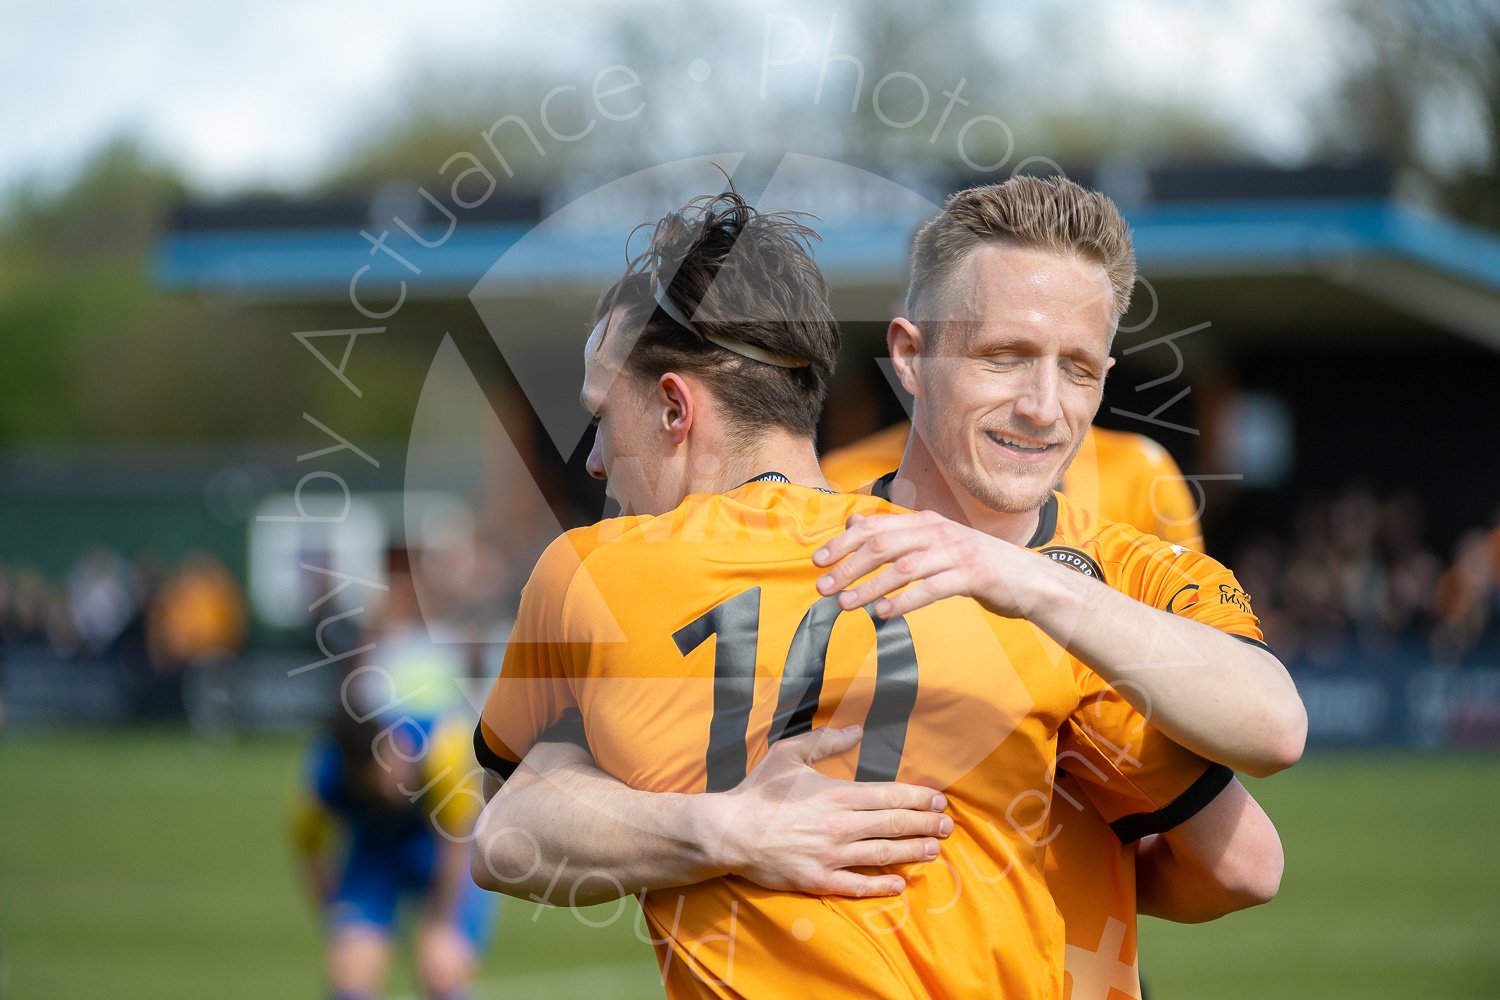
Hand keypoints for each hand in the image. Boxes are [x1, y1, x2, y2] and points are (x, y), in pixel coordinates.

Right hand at [699, 725, 951, 896]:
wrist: (729, 831)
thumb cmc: (758, 791)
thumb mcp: (789, 754)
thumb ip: (825, 741)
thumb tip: (857, 730)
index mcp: (838, 794)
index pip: (890, 796)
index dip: (919, 799)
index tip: (938, 802)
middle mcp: (841, 825)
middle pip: (894, 825)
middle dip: (925, 825)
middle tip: (948, 827)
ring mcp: (831, 856)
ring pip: (883, 854)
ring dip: (913, 852)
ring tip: (935, 851)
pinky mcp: (818, 880)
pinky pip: (857, 885)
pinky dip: (881, 885)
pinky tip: (900, 884)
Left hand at [813, 511, 1047, 618]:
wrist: (1031, 580)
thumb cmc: (976, 565)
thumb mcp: (937, 545)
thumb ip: (897, 535)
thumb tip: (853, 524)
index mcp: (927, 523)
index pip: (876, 528)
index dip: (843, 543)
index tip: (816, 561)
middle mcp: (940, 532)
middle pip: (884, 546)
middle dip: (848, 566)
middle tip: (822, 587)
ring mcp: (958, 553)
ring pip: (904, 567)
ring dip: (871, 586)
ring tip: (845, 605)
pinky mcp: (974, 576)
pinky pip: (933, 588)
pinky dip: (905, 601)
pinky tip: (884, 614)